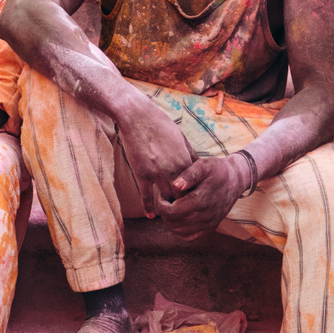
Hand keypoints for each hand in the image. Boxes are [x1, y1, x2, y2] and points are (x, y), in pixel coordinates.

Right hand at [117, 93, 194, 217]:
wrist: (137, 116)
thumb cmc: (159, 123)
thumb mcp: (180, 136)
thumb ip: (188, 152)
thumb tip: (196, 164)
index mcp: (184, 159)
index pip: (194, 184)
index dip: (195, 193)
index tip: (196, 199)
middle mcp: (173, 168)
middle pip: (182, 194)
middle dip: (184, 203)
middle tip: (185, 212)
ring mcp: (156, 172)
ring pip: (166, 197)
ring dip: (169, 206)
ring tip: (170, 214)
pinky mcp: (142, 173)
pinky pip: (146, 195)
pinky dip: (149, 207)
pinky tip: (151, 216)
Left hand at [156, 152, 249, 239]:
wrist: (236, 179)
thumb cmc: (217, 170)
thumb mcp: (204, 165)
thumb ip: (189, 174)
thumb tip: (175, 185)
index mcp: (200, 200)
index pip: (171, 212)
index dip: (161, 205)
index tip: (162, 195)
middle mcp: (205, 216)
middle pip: (173, 223)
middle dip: (164, 213)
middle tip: (165, 201)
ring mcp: (209, 223)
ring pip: (180, 232)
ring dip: (170, 222)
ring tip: (171, 208)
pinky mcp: (211, 227)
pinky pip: (190, 237)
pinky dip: (180, 230)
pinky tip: (179, 218)